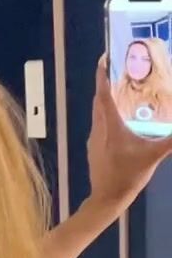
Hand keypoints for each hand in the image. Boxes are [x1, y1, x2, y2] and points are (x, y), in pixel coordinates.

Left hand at [86, 56, 171, 216]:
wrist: (107, 199)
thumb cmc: (128, 176)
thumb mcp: (153, 156)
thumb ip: (171, 140)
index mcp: (110, 125)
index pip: (103, 94)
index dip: (102, 74)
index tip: (104, 58)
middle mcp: (99, 128)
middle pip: (99, 100)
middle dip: (106, 83)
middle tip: (119, 69)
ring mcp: (94, 138)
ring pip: (98, 112)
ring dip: (106, 99)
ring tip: (121, 90)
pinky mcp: (94, 148)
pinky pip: (99, 123)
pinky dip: (107, 114)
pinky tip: (119, 118)